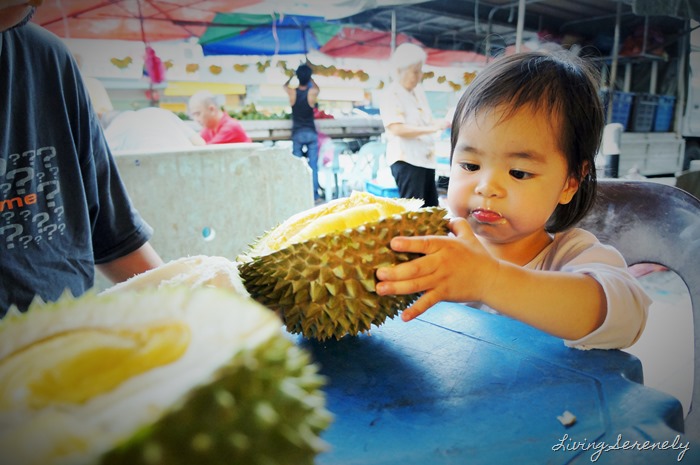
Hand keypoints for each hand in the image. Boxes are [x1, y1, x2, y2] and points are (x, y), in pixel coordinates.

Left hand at [375, 218, 499, 320]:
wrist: (492, 279)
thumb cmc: (477, 256)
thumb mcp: (468, 235)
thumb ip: (456, 224)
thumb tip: (446, 216)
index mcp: (445, 246)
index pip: (425, 243)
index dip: (409, 243)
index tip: (393, 243)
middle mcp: (441, 263)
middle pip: (416, 268)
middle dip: (395, 272)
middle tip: (378, 274)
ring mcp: (442, 280)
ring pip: (417, 285)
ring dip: (397, 288)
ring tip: (380, 290)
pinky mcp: (444, 294)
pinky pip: (428, 303)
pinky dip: (416, 310)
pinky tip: (403, 316)